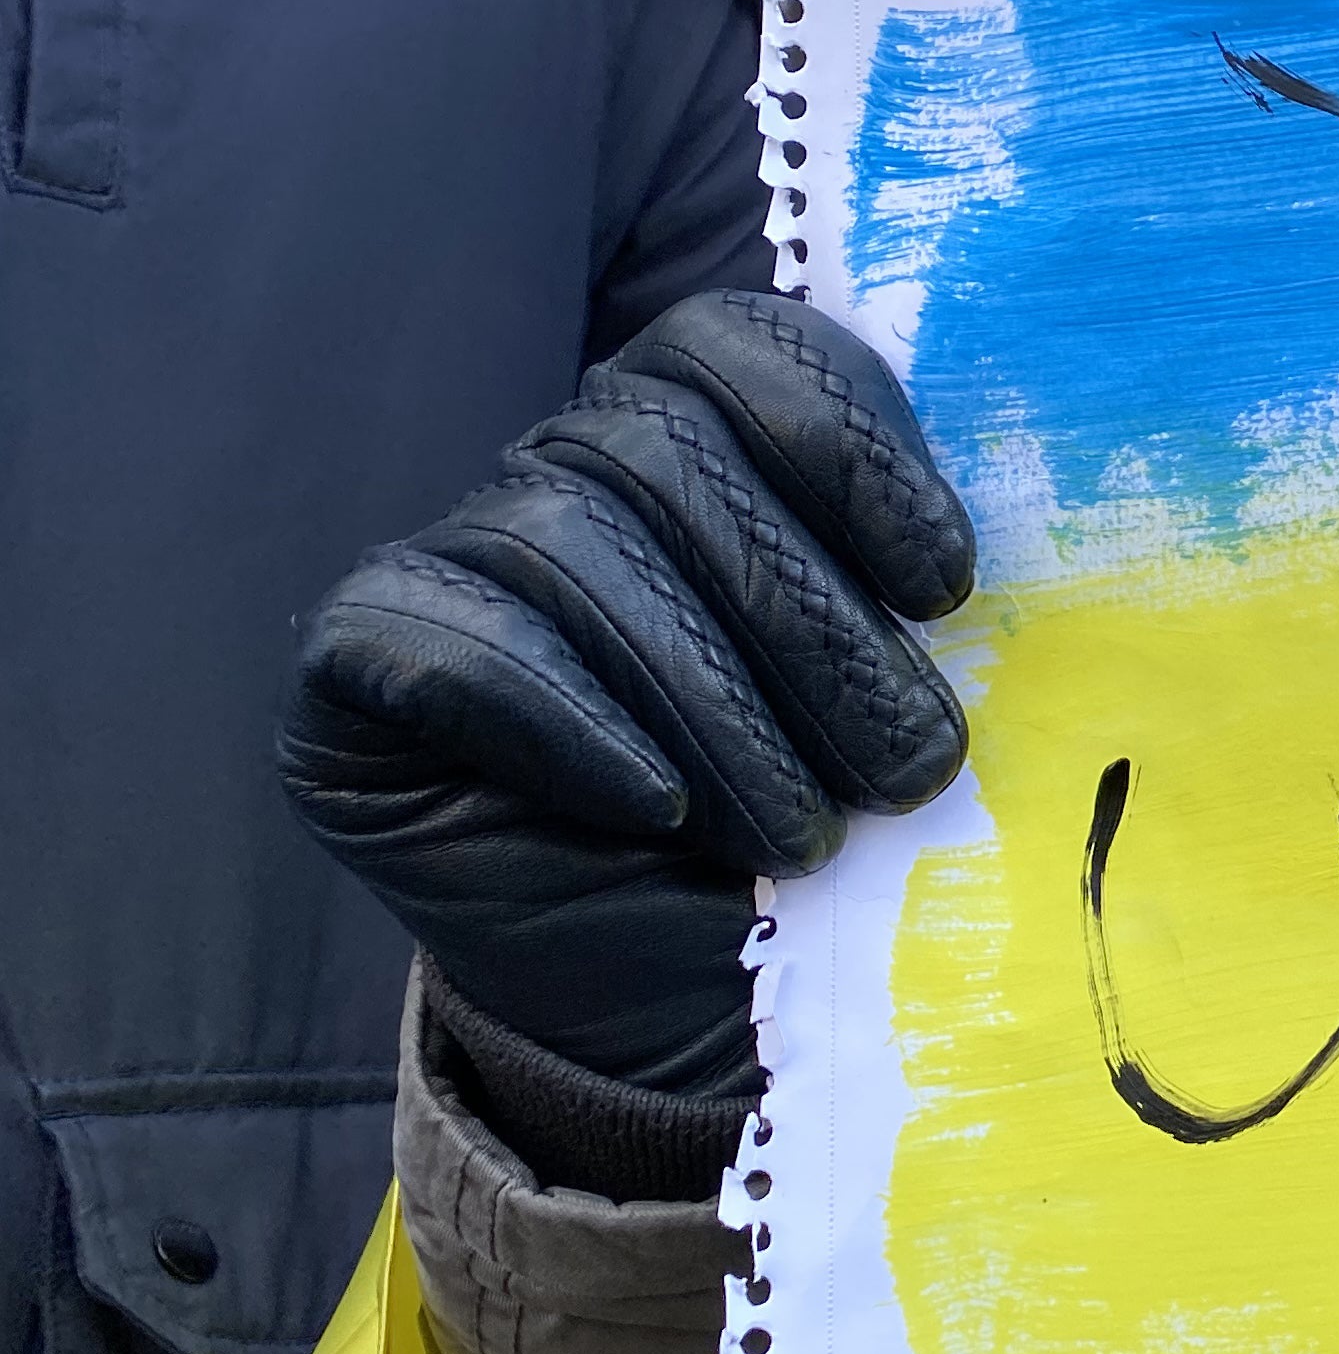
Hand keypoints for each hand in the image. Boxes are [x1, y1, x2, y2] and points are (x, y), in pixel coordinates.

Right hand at [279, 292, 974, 1094]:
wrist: (686, 1002)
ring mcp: (457, 557)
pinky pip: (453, 639)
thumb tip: (966, 543)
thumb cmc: (810, 826)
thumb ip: (908, 586)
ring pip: (569, 541)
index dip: (850, 447)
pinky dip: (568, 720)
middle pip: (668, 451)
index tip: (944, 588)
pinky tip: (651, 805)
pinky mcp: (357, 662)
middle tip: (909, 764)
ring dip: (713, 700)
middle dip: (810, 619)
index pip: (748, 351)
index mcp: (697, 436)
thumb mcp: (889, 693)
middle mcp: (566, 467)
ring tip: (805, 828)